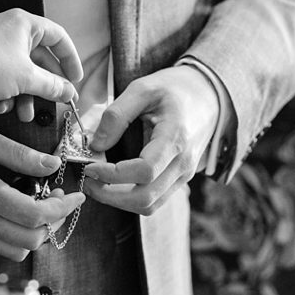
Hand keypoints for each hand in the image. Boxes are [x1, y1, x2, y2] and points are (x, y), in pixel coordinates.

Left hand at [0, 9, 83, 107]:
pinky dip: (7, 92)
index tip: (75, 79)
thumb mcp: (26, 79)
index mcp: (24, 24)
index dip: (70, 59)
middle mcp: (10, 29)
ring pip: (21, 71)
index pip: (58, 37)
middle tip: (55, 104)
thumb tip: (69, 93)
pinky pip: (4, 76)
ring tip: (24, 114)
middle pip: (39, 59)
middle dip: (45, 86)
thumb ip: (52, 86)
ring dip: (25, 95)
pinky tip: (2, 108)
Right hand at [0, 123, 86, 260]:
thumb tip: (52, 165)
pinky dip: (19, 236)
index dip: (62, 209)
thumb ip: (18, 153)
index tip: (78, 195)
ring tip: (43, 206)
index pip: (35, 216)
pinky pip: (0, 247)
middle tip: (61, 198)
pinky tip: (20, 212)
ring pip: (17, 249)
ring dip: (38, 232)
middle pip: (31, 240)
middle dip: (55, 221)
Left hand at [81, 66, 216, 214]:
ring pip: (149, 205)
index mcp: (176, 138)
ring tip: (96, 183)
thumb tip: (95, 144)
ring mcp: (184, 175)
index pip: (144, 171)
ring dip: (118, 201)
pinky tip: (112, 183)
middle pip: (146, 198)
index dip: (112, 174)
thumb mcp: (142, 89)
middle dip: (110, 195)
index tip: (89, 165)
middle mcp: (183, 163)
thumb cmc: (173, 88)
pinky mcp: (179, 179)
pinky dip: (130, 198)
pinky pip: (154, 200)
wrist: (207, 95)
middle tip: (87, 179)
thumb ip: (117, 115)